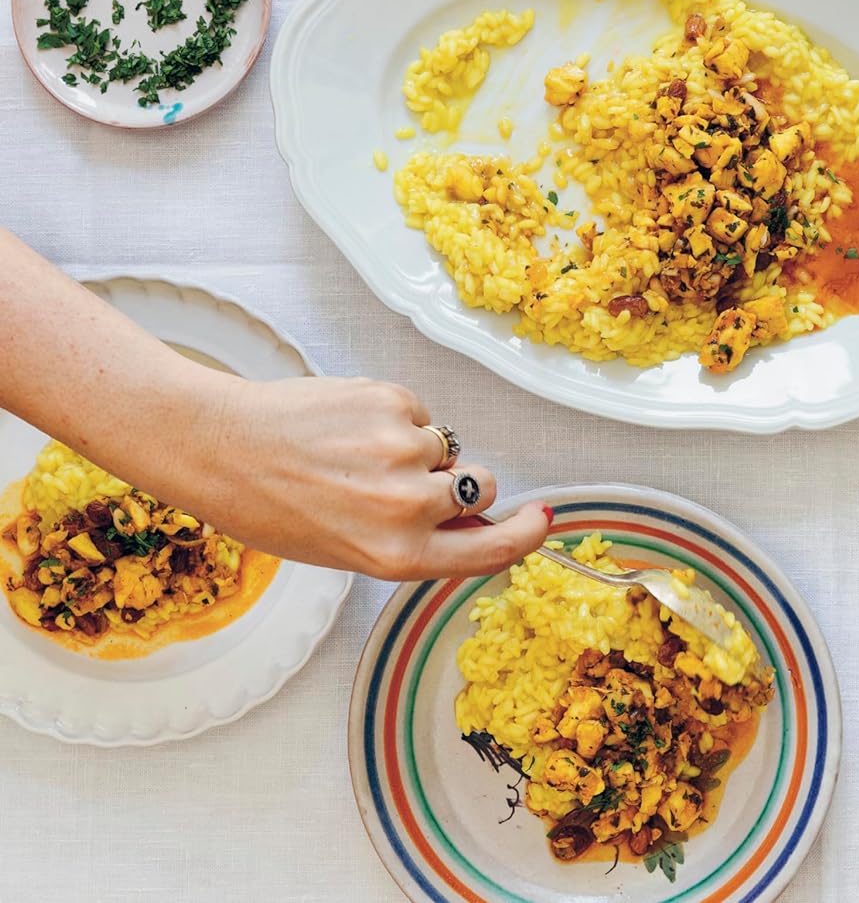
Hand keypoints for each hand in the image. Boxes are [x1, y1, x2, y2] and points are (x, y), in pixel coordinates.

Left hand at [181, 375, 551, 579]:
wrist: (218, 446)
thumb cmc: (271, 506)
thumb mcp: (347, 549)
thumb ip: (412, 539)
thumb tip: (466, 513)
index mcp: (397, 555)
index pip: (491, 549)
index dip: (524, 532)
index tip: (541, 518)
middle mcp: (408, 507)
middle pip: (479, 487)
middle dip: (461, 482)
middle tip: (414, 479)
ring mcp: (403, 450)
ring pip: (446, 447)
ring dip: (417, 449)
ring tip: (355, 451)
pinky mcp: (392, 402)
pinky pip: (419, 413)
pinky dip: (393, 418)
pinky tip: (347, 426)